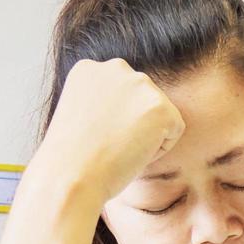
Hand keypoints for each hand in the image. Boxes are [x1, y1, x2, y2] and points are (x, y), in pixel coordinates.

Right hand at [33, 58, 185, 205]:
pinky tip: (131, 153)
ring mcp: (140, 84)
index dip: (112, 123)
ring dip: (145, 137)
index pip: (123, 95)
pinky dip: (159, 150)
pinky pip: (174, 131)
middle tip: (106, 144)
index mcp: (90, 69)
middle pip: (143, 102)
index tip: (94, 136)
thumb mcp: (82, 115)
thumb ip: (106, 103)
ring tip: (116, 148)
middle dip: (132, 126)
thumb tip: (132, 112)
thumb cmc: (72, 159)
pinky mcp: (160, 107)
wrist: (69, 176)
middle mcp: (116, 68)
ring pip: (159, 116)